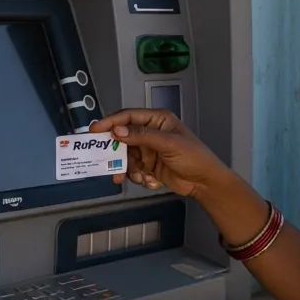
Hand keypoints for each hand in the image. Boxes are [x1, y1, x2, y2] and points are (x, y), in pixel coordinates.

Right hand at [90, 109, 229, 199]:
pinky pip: (133, 169)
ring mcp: (149, 150)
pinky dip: (137, 176)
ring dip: (127, 168)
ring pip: (126, 156)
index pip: (128, 117)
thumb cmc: (193, 157)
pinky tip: (148, 180)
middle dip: (116, 151)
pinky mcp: (149, 166)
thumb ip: (142, 136)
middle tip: (104, 159)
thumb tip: (118, 131)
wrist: (204, 182)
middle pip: (123, 138)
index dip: (111, 122)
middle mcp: (151, 133)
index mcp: (157, 120)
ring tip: (131, 177)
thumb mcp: (168, 144)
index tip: (95, 130)